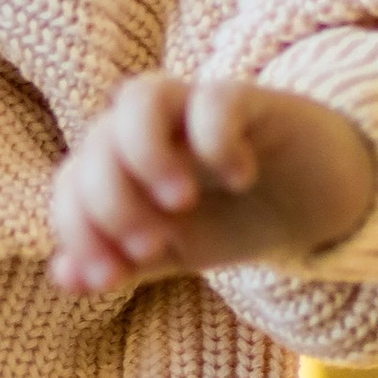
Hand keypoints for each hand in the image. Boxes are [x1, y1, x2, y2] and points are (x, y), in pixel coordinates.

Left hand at [48, 75, 376, 296]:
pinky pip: (214, 99)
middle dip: (111, 204)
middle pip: (95, 143)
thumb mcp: (175, 252)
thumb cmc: (233, 220)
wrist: (314, 199)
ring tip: (181, 203)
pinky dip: (216, 140)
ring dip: (146, 156)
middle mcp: (148, 130)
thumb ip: (122, 263)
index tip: (109, 279)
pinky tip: (240, 179)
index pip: (69, 186)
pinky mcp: (249, 99)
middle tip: (153, 246)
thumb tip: (63, 276)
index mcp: (119, 166)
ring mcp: (194, 109)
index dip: (77, 233)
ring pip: (139, 99)